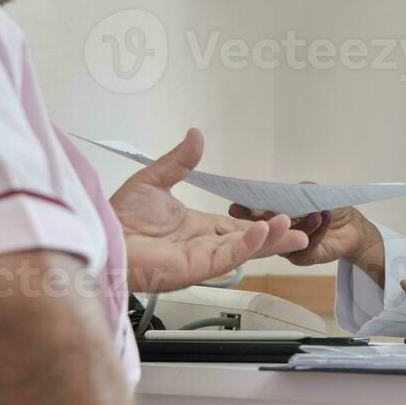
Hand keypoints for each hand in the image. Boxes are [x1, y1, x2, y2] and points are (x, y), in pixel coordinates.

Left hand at [109, 129, 308, 292]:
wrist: (104, 235)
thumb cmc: (122, 216)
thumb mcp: (155, 180)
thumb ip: (180, 161)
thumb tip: (196, 135)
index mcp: (196, 229)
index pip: (236, 228)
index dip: (260, 224)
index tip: (281, 217)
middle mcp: (202, 245)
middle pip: (248, 242)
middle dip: (276, 237)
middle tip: (301, 230)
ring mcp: (201, 258)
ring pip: (245, 251)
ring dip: (270, 241)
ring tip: (294, 231)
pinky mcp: (196, 268)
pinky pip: (228, 257)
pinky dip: (249, 246)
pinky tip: (265, 233)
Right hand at [229, 202, 382, 271]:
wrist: (351, 226)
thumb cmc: (328, 207)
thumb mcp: (310, 192)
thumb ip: (294, 192)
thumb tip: (278, 200)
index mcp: (276, 216)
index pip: (257, 214)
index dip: (245, 211)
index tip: (234, 207)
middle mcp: (278, 233)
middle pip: (265, 231)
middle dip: (263, 223)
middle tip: (265, 217)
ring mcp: (289, 247)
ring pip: (287, 238)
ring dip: (302, 224)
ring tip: (315, 213)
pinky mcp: (303, 256)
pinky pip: (306, 245)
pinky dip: (318, 230)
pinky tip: (324, 217)